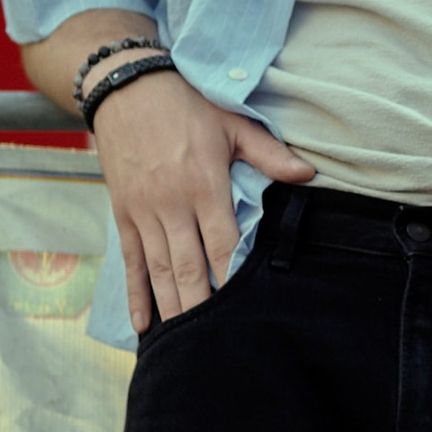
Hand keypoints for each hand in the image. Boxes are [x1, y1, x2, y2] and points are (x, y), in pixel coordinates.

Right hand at [92, 69, 312, 331]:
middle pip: (188, 266)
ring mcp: (144, 212)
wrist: (127, 87)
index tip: (244, 309)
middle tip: (214, 344)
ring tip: (185, 342)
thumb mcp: (232, 123)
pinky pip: (131, 261)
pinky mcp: (124, 214)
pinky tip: (143, 325)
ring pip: (159, 270)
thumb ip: (269, 153)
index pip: (223, 243)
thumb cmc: (187, 104)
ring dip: (172, 308)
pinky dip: (136, 294)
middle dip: (202, 306)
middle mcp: (172, 204)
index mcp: (204, 185)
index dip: (232, 278)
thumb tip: (308, 175)